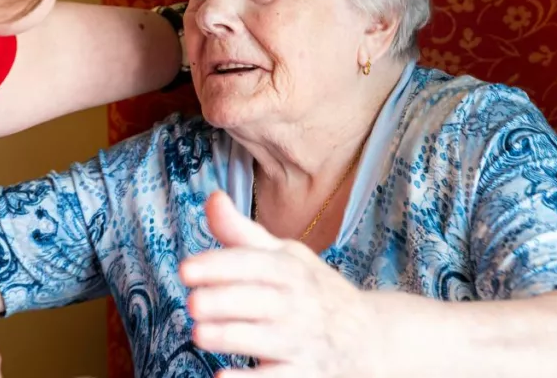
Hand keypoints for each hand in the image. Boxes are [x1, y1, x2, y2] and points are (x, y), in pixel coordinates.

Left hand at [179, 192, 379, 377]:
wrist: (371, 338)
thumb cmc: (313, 290)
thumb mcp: (285, 256)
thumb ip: (243, 233)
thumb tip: (212, 197)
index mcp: (290, 269)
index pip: (254, 263)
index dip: (219, 265)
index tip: (185, 269)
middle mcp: (298, 304)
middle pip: (258, 300)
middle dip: (224, 302)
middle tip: (192, 303)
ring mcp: (303, 341)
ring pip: (266, 339)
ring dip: (232, 337)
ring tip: (199, 334)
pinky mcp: (306, 376)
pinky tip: (222, 377)